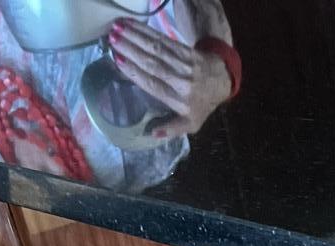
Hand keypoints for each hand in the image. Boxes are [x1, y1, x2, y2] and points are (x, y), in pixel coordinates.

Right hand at [108, 22, 234, 136]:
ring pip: (157, 49)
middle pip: (153, 64)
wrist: (221, 81)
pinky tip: (131, 25)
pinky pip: (164, 40)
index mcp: (181, 101)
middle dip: (132, 51)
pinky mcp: (185, 50)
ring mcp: (185, 64)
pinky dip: (146, 31)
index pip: (155, 85)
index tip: (119, 61)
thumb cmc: (200, 104)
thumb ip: (172, 129)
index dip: (136, 73)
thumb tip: (151, 133)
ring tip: (117, 30)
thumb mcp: (191, 124)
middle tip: (113, 41)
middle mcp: (183, 82)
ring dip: (135, 37)